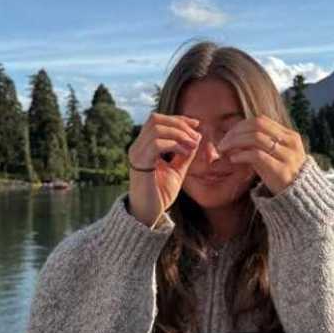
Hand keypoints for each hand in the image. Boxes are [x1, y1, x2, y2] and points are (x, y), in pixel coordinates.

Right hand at [126, 112, 202, 226]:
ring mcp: (137, 154)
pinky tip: (185, 153)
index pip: (157, 120)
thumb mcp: (177, 169)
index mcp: (144, 146)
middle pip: (155, 119)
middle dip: (179, 124)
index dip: (178, 119)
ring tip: (191, 145)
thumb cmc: (160, 193)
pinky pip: (156, 145)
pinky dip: (174, 144)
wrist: (148, 213)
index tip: (196, 124)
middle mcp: (137, 147)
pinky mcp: (140, 165)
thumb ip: (185, 154)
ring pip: (156, 128)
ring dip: (178, 133)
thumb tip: (196, 136)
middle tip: (195, 137)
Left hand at [216, 116, 306, 195]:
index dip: (241, 125)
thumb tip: (235, 135)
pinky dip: (242, 155)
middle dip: (235, 132)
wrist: (301, 198)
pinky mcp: (281, 170)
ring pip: (256, 138)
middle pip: (257, 126)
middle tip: (222, 143)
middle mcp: (290, 143)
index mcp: (290, 136)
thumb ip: (262, 144)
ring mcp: (287, 156)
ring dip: (235, 142)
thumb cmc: (283, 176)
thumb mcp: (277, 156)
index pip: (261, 121)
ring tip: (224, 150)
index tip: (229, 135)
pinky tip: (234, 159)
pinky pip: (257, 155)